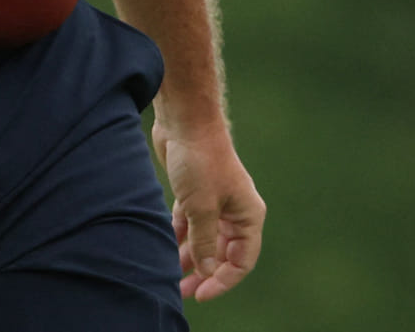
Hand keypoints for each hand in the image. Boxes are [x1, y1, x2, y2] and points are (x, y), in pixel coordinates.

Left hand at [153, 119, 265, 300]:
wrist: (185, 121)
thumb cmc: (201, 161)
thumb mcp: (202, 208)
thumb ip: (204, 244)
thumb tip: (207, 271)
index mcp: (248, 215)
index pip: (242, 260)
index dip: (223, 280)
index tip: (201, 293)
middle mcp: (235, 211)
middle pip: (222, 253)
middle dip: (204, 272)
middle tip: (182, 290)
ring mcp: (215, 203)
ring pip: (204, 240)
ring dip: (189, 258)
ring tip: (171, 275)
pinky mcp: (195, 194)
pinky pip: (190, 225)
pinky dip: (180, 238)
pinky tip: (166, 249)